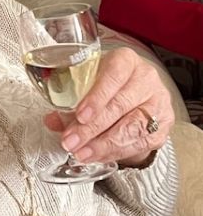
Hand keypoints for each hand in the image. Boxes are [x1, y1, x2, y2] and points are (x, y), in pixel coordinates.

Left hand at [44, 48, 174, 166]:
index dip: (97, 97)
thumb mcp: (88, 82)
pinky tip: (97, 155)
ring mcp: (157, 102)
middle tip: (71, 141)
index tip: (80, 115)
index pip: (113, 75)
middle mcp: (146, 78)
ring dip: (102, 145)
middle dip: (92, 128)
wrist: (136, 91)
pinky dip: (115, 152)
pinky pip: (139, 143)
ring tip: (81, 153)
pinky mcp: (163, 125)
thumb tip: (52, 120)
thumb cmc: (108, 83)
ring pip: (131, 127)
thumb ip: (70, 100)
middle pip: (120, 106)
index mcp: (125, 60)